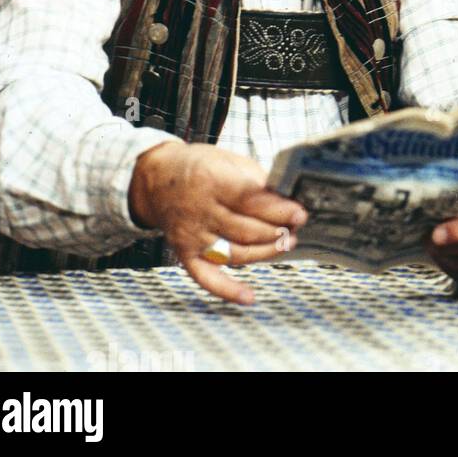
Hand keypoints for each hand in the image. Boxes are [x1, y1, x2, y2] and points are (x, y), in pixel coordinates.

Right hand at [128, 141, 308, 304]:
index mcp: (213, 181)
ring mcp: (192, 236)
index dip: (279, 209)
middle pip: (247, 229)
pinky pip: (206, 277)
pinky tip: (248, 296)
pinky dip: (227, 290)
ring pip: (235, 253)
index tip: (300, 214)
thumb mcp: (229, 160)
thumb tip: (287, 199)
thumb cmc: (200, 167)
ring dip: (266, 252)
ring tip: (287, 243)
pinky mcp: (186, 254)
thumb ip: (256, 180)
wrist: (157, 180)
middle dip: (278, 231)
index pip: (251, 201)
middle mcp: (200, 211)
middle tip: (297, 227)